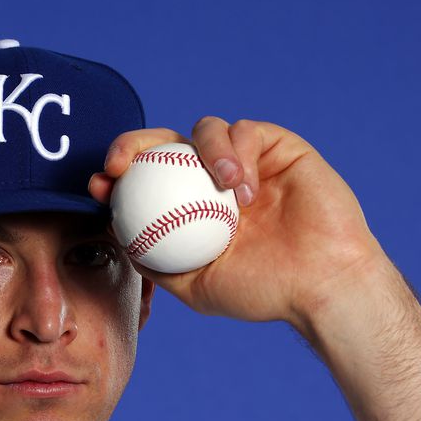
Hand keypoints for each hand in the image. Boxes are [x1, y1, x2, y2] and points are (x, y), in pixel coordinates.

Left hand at [89, 118, 390, 328]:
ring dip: (202, 150)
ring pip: (206, 129)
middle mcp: (214, 178)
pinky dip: (239, 156)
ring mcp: (247, 160)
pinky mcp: (278, 145)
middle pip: (166, 142)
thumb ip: (157, 264)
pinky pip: (246, 133)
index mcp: (192, 206)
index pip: (147, 178)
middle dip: (134, 143)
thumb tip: (118, 239)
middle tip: (120, 163)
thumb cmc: (264, 292)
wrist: (320, 285)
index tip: (99, 185)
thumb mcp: (197, 286)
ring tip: (219, 186)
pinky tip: (244, 191)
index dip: (119, 174)